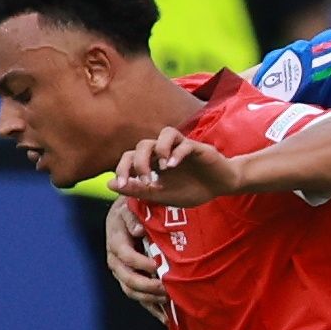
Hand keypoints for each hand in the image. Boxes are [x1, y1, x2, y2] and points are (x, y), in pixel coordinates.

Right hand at [104, 196, 169, 320]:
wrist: (125, 213)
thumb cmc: (131, 209)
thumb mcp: (130, 207)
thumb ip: (133, 217)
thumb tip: (139, 230)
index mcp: (115, 241)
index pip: (126, 256)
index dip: (141, 263)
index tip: (158, 266)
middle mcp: (115, 260)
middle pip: (127, 279)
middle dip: (147, 286)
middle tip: (166, 288)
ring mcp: (121, 272)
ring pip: (131, 291)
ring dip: (149, 299)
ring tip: (168, 301)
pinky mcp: (129, 280)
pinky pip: (138, 297)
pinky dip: (151, 308)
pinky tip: (165, 317)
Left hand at [110, 126, 242, 206]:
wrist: (220, 187)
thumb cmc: (191, 189)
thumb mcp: (162, 195)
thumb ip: (138, 190)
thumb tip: (109, 184)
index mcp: (153, 163)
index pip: (130, 157)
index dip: (121, 168)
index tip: (120, 184)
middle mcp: (164, 151)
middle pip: (143, 144)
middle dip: (139, 162)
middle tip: (145, 180)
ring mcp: (180, 147)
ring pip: (164, 134)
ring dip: (158, 149)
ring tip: (162, 168)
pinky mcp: (196, 147)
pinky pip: (184, 142)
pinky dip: (177, 152)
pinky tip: (174, 165)